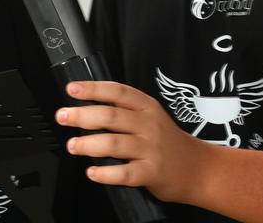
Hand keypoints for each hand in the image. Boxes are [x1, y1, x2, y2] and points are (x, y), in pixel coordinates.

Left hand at [56, 80, 211, 203]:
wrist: (199, 169)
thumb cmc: (168, 142)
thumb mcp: (151, 117)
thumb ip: (124, 111)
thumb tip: (85, 106)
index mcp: (146, 107)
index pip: (117, 92)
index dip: (93, 88)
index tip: (72, 89)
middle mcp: (148, 125)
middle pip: (111, 115)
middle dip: (82, 115)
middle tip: (63, 117)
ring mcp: (151, 149)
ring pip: (114, 143)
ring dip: (88, 144)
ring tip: (73, 146)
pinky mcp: (152, 173)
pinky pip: (125, 173)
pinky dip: (106, 173)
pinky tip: (93, 171)